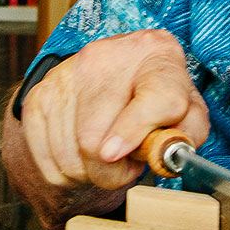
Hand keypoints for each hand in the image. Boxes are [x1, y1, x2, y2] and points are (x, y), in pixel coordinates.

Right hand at [17, 29, 209, 192]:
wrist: (121, 67)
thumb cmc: (160, 95)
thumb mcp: (188, 111)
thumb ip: (189, 133)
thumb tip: (164, 152)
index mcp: (159, 56)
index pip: (153, 97)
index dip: (134, 130)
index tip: (115, 155)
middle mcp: (108, 57)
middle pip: (94, 138)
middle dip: (111, 172)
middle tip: (126, 167)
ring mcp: (68, 73)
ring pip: (68, 154)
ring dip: (88, 173)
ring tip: (108, 156)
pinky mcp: (39, 93)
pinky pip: (46, 158)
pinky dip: (65, 170)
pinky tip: (83, 153)